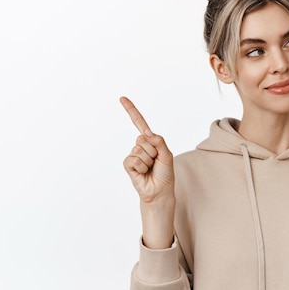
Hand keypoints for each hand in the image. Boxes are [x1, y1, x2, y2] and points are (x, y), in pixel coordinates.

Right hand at [121, 96, 174, 248]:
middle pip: (144, 139)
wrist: (160, 191)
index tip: (122, 98)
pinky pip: (133, 159)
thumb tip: (146, 132)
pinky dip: (141, 167)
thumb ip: (158, 141)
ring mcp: (133, 155)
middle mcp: (141, 146)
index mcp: (151, 141)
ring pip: (140, 150)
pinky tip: (143, 173)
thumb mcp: (167, 155)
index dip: (131, 111)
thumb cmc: (165, 173)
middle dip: (153, 151)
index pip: (140, 124)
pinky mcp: (128, 164)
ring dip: (148, 161)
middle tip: (156, 162)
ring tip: (150, 169)